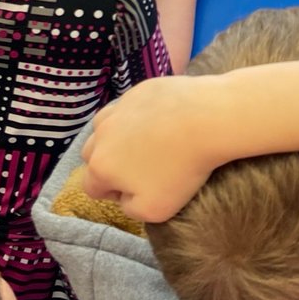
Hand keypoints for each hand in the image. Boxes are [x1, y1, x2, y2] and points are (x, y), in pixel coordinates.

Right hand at [81, 74, 229, 219]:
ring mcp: (120, 108)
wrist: (207, 119)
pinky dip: (141, 114)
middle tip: (141, 166)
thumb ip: (129, 209)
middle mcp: (102, 134)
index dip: (111, 193)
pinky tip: (164, 120)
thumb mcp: (154, 209)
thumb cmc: (180, 168)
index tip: (136, 190)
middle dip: (110, 163)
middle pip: (93, 154)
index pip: (91, 187)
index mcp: (101, 166)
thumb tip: (124, 197)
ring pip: (106, 126)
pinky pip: (131, 106)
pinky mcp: (140, 89)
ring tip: (147, 141)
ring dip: (118, 136)